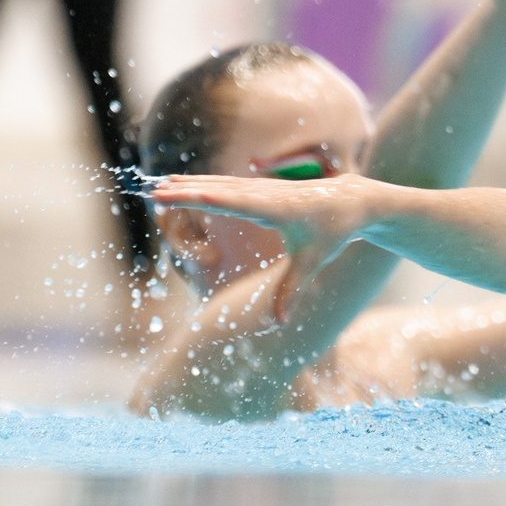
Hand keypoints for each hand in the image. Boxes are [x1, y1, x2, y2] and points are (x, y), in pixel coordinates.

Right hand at [149, 172, 377, 322]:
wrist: (353, 201)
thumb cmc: (333, 232)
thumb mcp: (312, 262)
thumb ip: (291, 291)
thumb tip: (281, 323)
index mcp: (276, 209)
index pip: (234, 202)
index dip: (205, 198)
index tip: (182, 193)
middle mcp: (266, 193)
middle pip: (218, 190)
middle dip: (185, 190)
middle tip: (153, 191)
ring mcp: (263, 187)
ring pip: (219, 184)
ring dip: (188, 183)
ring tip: (157, 184)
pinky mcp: (262, 187)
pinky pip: (226, 184)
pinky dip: (202, 182)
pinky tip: (182, 181)